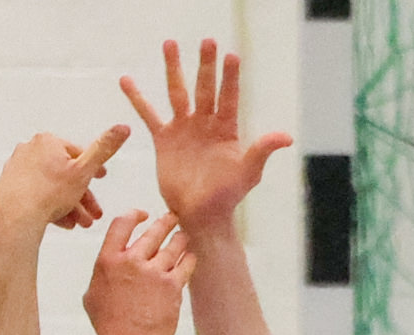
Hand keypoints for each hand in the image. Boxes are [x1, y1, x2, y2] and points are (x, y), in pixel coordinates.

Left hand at [0, 126, 127, 240]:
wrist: (17, 217)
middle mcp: (30, 148)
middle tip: (93, 213)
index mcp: (48, 141)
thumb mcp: (84, 171)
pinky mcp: (10, 183)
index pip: (78, 154)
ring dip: (69, 205)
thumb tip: (123, 127)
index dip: (94, 169)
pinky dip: (51, 206)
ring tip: (79, 222)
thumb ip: (104, 149)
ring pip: (52, 186)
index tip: (101, 178)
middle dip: (82, 196)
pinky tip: (62, 221)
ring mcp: (18, 166)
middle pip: (64, 173)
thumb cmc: (49, 194)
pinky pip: (37, 193)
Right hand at [81, 212, 193, 334]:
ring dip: (180, 239)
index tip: (143, 215)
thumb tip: (106, 268)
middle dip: (165, 222)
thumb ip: (100, 275)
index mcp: (108, 260)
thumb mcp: (92, 296)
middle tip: (172, 218)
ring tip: (183, 236)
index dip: (134, 215)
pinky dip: (190, 258)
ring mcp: (154, 273)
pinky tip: (191, 256)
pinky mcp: (173, 287)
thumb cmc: (110, 326)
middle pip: (152, 232)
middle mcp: (132, 262)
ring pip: (172, 246)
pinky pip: (186, 265)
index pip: (121, 224)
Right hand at [121, 36, 296, 233]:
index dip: (230, 77)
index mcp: (226, 130)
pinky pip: (149, 114)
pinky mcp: (164, 139)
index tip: (231, 55)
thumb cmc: (227, 196)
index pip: (229, 97)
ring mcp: (184, 129)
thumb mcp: (248, 173)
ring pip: (178, 92)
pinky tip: (126, 80)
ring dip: (174, 68)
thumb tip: (286, 137)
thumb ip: (262, 151)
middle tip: (207, 41)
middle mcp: (205, 124)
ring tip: (169, 43)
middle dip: (206, 65)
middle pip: (205, 88)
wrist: (201, 215)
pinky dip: (137, 98)